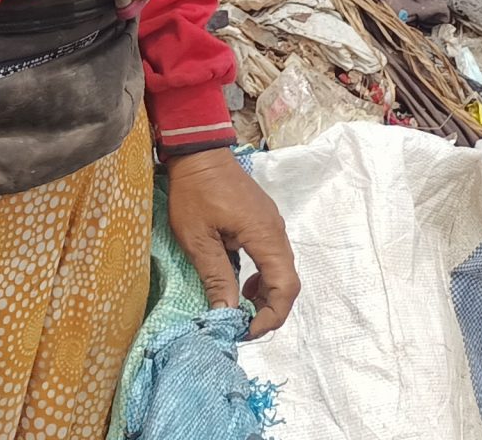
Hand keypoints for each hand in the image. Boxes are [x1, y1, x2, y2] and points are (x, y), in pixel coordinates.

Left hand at [166, 149, 301, 336]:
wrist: (198, 152)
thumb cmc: (195, 193)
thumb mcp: (197, 239)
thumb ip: (216, 276)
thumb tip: (228, 313)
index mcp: (264, 235)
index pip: (285, 285)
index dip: (272, 315)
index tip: (247, 330)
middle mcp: (275, 230)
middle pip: (287, 281)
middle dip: (269, 309)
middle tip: (241, 325)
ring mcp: (271, 224)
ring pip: (281, 269)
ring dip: (266, 294)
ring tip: (240, 308)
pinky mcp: (263, 221)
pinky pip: (272, 256)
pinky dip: (262, 277)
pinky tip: (242, 283)